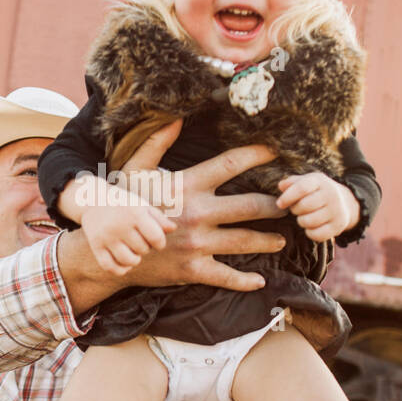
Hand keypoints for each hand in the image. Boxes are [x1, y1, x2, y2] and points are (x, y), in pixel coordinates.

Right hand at [78, 178, 176, 276]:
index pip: (156, 237)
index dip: (160, 243)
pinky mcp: (96, 246)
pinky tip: (124, 264)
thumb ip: (159, 218)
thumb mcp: (142, 205)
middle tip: (139, 240)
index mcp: (134, 213)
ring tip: (133, 252)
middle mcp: (119, 225)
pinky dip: (120, 269)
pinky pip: (110, 267)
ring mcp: (106, 237)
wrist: (93, 200)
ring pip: (128, 261)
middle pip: (143, 250)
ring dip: (135, 260)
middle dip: (145, 248)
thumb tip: (173, 229)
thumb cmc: (124, 204)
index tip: (156, 241)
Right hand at [116, 121, 287, 292]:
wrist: (111, 247)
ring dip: (268, 241)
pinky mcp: (193, 269)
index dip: (256, 156)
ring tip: (281, 240)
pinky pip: (226, 276)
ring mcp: (197, 243)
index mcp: (187, 185)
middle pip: (250, 206)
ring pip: (245, 241)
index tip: (276, 153)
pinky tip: (260, 280)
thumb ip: (156, 143)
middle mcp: (198, 213)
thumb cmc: (125, 205)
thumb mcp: (135, 170)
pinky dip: (246, 281)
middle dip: (275, 206)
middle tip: (290, 205)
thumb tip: (176, 119)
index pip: (230, 165)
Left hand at [275, 172, 359, 240]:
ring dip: (301, 221)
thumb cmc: (317, 192)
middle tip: (296, 209)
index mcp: (320, 181)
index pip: (301, 188)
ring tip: (304, 217)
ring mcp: (336, 211)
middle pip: (304, 206)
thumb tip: (281, 186)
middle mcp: (331, 194)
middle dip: (295, 210)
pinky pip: (317, 234)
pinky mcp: (338, 226)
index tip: (279, 204)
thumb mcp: (306, 182)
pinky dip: (310, 232)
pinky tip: (311, 227)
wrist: (344, 202)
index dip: (287, 197)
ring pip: (309, 221)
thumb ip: (291, 182)